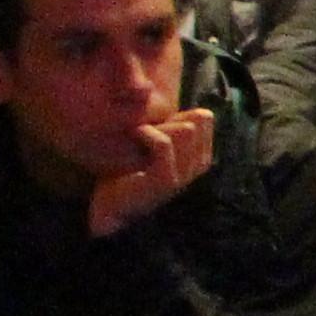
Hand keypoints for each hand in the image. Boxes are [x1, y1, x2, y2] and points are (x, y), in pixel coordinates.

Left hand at [84, 103, 212, 235]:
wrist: (109, 210)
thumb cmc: (126, 173)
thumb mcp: (151, 147)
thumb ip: (168, 129)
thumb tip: (178, 105)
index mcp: (200, 157)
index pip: (205, 118)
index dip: (178, 112)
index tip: (156, 123)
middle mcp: (198, 166)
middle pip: (197, 121)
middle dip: (170, 118)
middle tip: (145, 129)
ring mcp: (185, 175)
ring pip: (184, 130)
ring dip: (158, 126)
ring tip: (138, 133)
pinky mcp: (166, 180)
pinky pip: (165, 144)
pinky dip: (148, 134)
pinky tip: (135, 135)